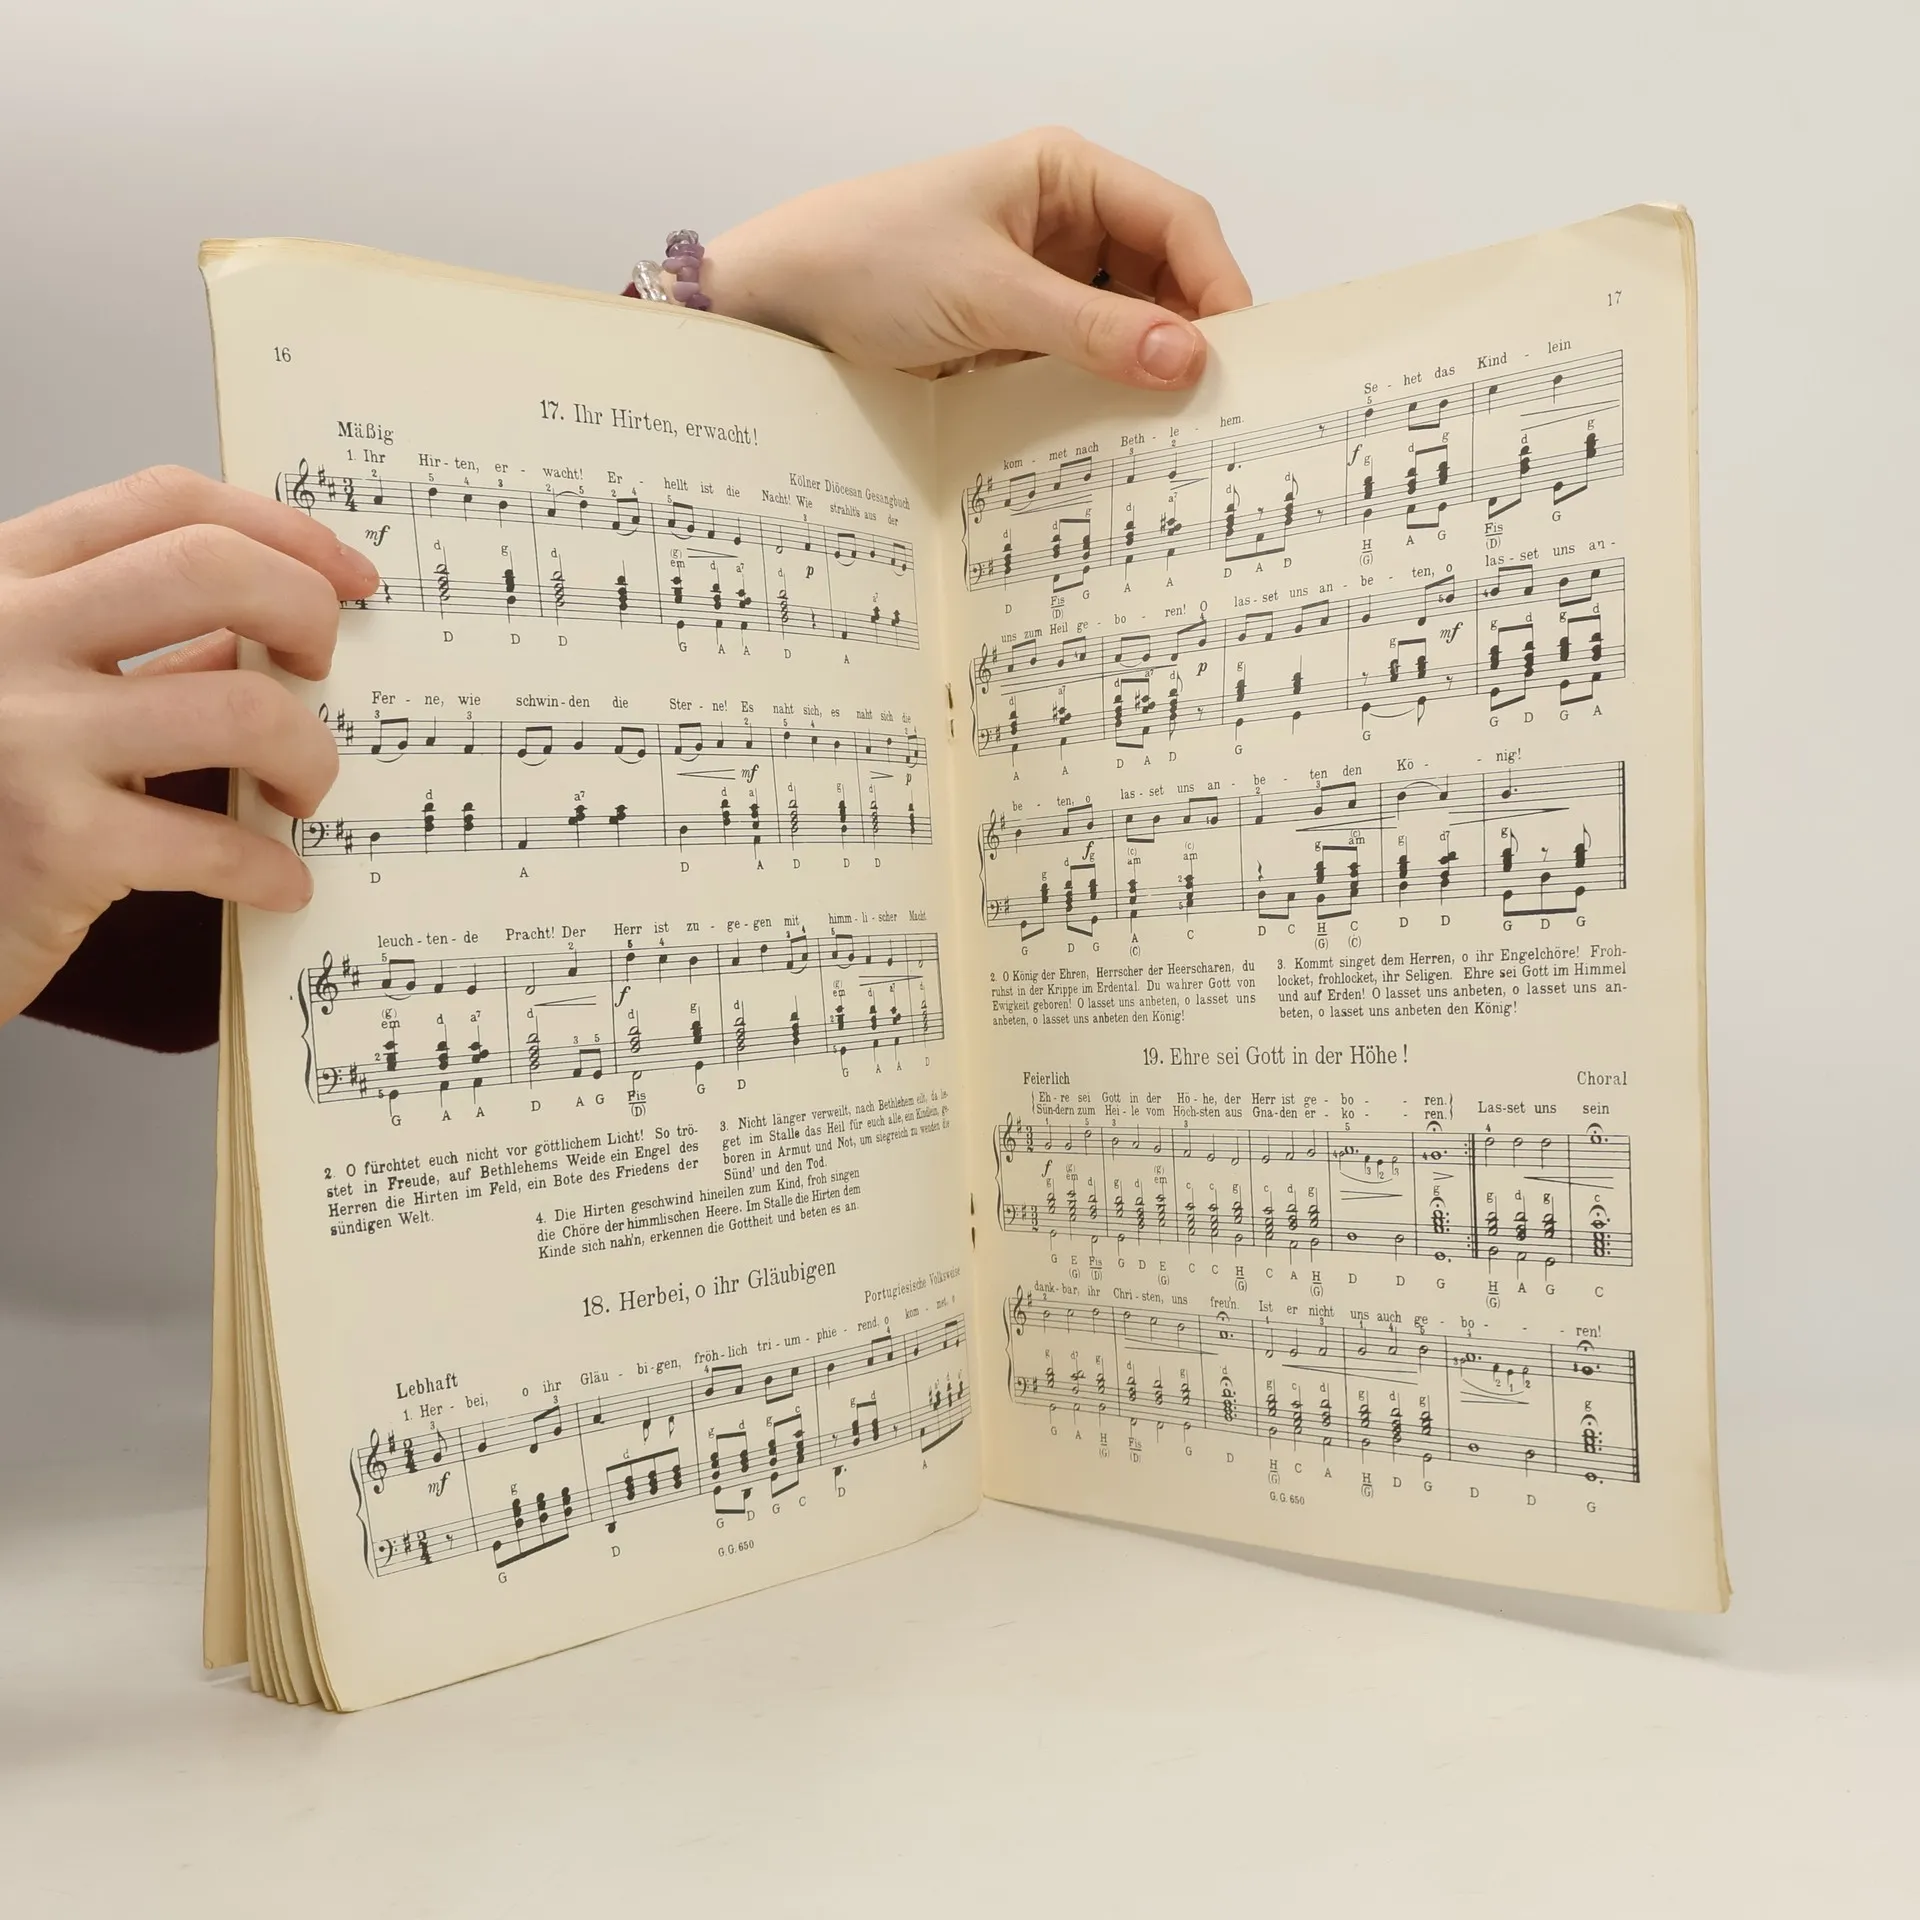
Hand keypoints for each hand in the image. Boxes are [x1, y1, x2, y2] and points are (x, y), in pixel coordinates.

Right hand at [0, 466, 378, 1026]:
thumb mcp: (33, 686)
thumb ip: (134, 648)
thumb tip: (273, 628)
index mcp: (3, 581)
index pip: (166, 503)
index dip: (284, 531)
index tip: (351, 578)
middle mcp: (3, 636)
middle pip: (212, 570)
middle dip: (307, 616)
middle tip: (321, 677)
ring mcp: (24, 737)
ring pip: (241, 707)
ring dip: (308, 757)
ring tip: (297, 795)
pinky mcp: (52, 845)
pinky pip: (215, 843)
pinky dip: (271, 869)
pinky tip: (278, 883)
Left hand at [705, 127, 1250, 388]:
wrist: (776, 309)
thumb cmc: (864, 261)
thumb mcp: (987, 294)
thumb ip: (1090, 329)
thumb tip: (1185, 358)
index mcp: (1064, 177)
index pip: (1176, 222)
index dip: (1216, 284)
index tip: (1238, 354)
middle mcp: (1062, 227)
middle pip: (1162, 280)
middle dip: (1188, 337)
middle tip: (1215, 406)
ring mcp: (1040, 289)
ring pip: (1126, 333)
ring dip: (1145, 377)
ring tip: (1172, 433)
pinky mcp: (1015, 344)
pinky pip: (1081, 372)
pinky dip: (1101, 402)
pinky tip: (1114, 440)